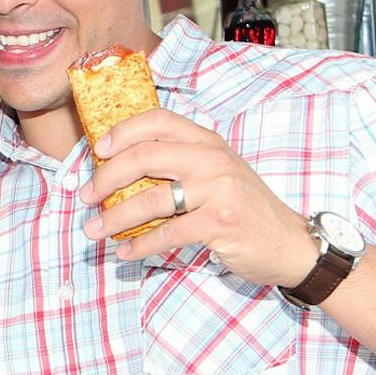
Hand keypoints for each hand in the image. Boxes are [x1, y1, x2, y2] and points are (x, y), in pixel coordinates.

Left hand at [79, 109, 317, 287]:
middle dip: (106, 178)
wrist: (290, 243)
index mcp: (207, 141)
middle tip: (85, 197)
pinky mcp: (220, 222)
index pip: (158, 121)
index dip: (122, 132)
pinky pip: (167, 232)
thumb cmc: (245, 209)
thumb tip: (121, 171)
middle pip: (144, 157)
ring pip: (151, 199)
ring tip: (94, 231)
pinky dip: (140, 245)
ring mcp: (218, 189)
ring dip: (114, 218)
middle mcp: (212, 159)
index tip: (97, 150)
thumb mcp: (217, 174)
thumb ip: (181, 164)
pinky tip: (125, 252)